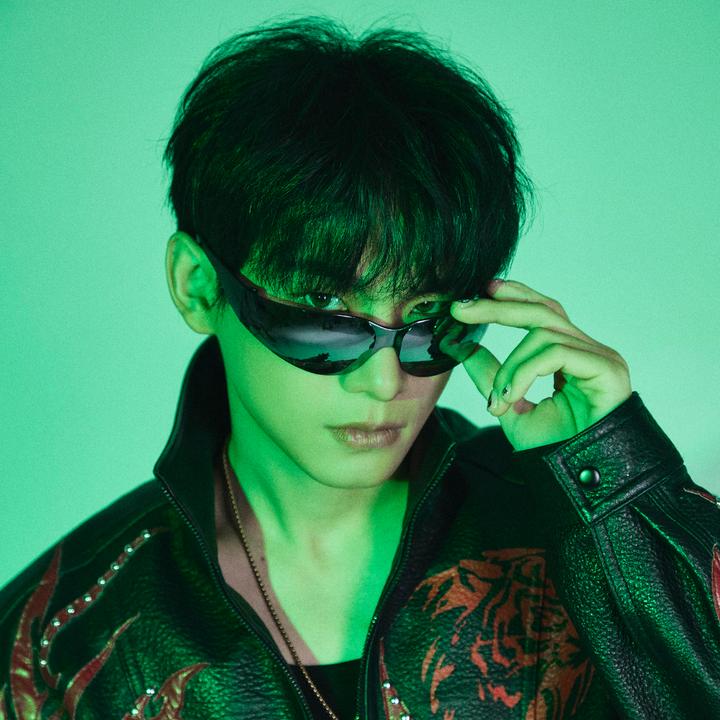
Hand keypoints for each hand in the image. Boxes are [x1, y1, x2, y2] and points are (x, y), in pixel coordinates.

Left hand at [449, 280, 632, 451]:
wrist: (581, 482)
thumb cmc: (554, 448)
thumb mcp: (511, 407)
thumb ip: (492, 377)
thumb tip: (465, 349)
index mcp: (570, 354)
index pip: (543, 311)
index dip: (515, 295)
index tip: (482, 291)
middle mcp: (588, 351)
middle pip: (542, 310)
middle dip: (498, 307)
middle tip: (461, 310)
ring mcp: (601, 358)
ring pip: (543, 333)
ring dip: (509, 365)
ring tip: (497, 398)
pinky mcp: (608, 370)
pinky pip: (556, 353)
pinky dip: (524, 372)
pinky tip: (509, 396)